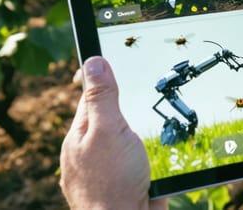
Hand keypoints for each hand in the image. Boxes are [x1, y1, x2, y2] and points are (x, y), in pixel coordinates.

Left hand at [60, 56, 165, 209]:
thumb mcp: (108, 130)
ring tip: (159, 119)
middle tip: (146, 89)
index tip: (119, 59)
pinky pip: (140, 157)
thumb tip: (94, 62)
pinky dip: (152, 150)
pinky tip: (162, 148)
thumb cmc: (113, 182)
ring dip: (143, 130)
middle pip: (111, 116)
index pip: (90, 97)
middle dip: (128, 105)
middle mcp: (90, 152)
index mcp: (80, 136)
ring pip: (128, 138)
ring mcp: (108, 168)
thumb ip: (102, 97)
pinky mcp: (128, 182)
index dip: (104, 79)